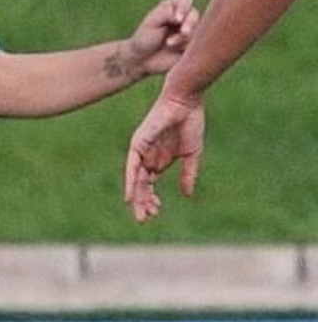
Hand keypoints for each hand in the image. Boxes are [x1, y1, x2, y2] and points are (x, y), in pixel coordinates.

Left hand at [120, 0, 197, 77]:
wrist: (142, 60)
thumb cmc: (144, 38)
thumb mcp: (152, 22)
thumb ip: (167, 13)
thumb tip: (182, 15)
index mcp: (172, 8)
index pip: (186, 0)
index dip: (184, 7)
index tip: (177, 19)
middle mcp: (183, 18)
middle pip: (195, 14)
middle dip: (190, 23)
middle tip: (184, 32)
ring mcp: (189, 32)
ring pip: (197, 30)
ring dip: (183, 37)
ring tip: (169, 43)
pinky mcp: (192, 46)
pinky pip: (197, 44)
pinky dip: (186, 47)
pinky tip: (175, 51)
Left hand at [123, 88, 204, 221]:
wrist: (186, 102)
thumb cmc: (190, 123)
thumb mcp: (192, 154)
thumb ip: (188, 174)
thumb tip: (187, 194)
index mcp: (159, 159)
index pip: (150, 184)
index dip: (151, 199)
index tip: (156, 212)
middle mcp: (147, 157)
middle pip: (141, 184)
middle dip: (143, 202)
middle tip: (145, 219)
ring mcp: (141, 150)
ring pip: (136, 178)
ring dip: (138, 196)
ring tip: (140, 212)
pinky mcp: (139, 143)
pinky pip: (132, 165)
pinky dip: (131, 181)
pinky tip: (130, 196)